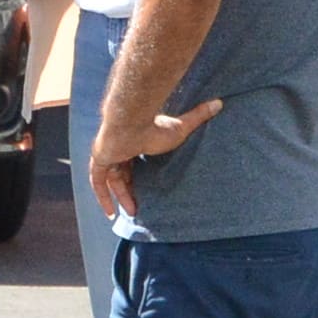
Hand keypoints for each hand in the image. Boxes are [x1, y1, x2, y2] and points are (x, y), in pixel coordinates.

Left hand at [88, 95, 220, 220]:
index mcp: (134, 140)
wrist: (132, 120)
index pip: (134, 161)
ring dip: (119, 196)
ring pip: (111, 179)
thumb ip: (198, 116)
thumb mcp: (181, 127)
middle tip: (139, 207)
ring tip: (131, 214)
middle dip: (129, 190)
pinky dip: (102, 196)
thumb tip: (219, 103)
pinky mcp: (100, 159)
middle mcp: (118, 147)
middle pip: (122, 173)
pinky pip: (98, 182)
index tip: (146, 188)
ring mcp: (107, 152)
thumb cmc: (156, 126)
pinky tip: (109, 212)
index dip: (138, 175)